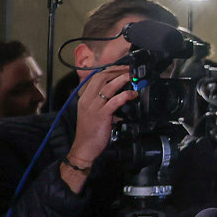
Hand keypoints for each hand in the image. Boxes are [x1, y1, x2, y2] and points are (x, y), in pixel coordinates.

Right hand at [65, 62, 138, 187]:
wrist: (84, 148)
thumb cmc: (89, 132)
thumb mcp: (92, 113)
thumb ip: (102, 103)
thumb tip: (117, 95)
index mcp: (84, 98)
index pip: (95, 77)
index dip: (109, 70)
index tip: (121, 67)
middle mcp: (87, 100)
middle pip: (101, 78)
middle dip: (116, 70)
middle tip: (129, 68)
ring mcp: (94, 107)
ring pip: (108, 87)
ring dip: (122, 79)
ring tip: (132, 76)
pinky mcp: (102, 115)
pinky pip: (114, 101)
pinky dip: (125, 95)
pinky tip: (132, 94)